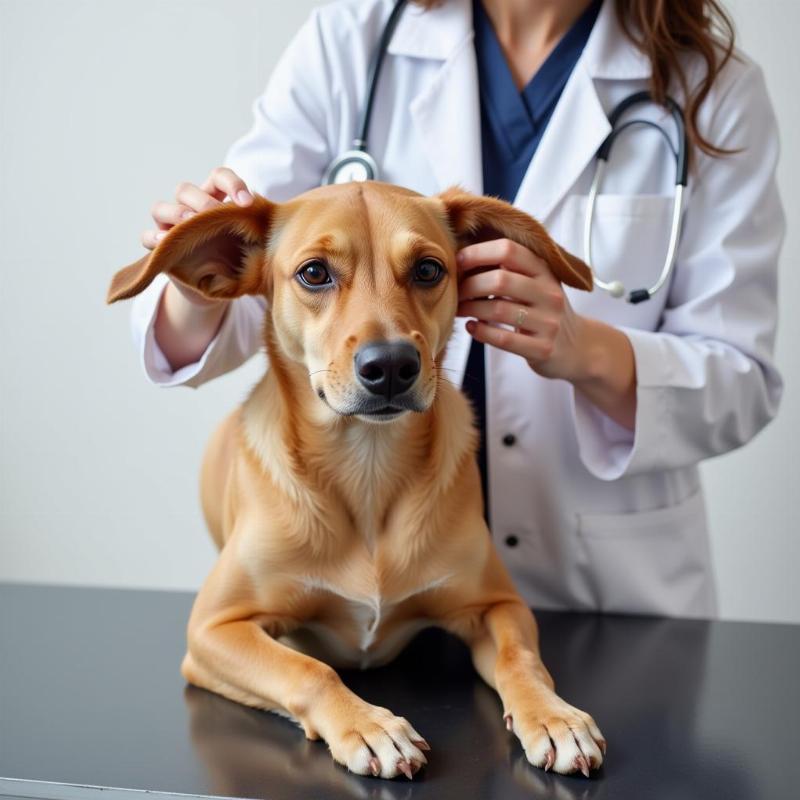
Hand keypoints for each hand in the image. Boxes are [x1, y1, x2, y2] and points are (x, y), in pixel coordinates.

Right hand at [141, 166, 253, 306]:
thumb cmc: (237, 255)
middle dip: (201, 200)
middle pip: (185, 190)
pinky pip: (148, 238)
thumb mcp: (251, 242)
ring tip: (188, 222)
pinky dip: (155, 239)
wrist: (218, 284)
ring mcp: (170, 226)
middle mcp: (190, 207)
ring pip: (161, 208)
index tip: (248, 202)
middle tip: (215, 213)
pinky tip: (166, 242)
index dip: (232, 184)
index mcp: (214, 198)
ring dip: (175, 213)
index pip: (219, 178)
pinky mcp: (159, 247)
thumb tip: (284, 227)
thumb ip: (258, 230)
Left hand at [457, 238, 588, 381]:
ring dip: (471, 308)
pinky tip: (471, 327)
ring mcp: (548, 323)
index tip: (459, 261)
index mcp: (546, 272)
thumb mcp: (538, 284)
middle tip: (457, 292)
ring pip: (499, 310)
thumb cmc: (545, 312)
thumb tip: (465, 259)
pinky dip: (481, 332)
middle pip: (501, 280)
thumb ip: (511, 271)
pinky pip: (504, 339)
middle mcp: (550, 294)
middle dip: (470, 285)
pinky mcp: (543, 349)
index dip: (479, 253)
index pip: (509, 250)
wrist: (578, 347)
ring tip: (459, 309)